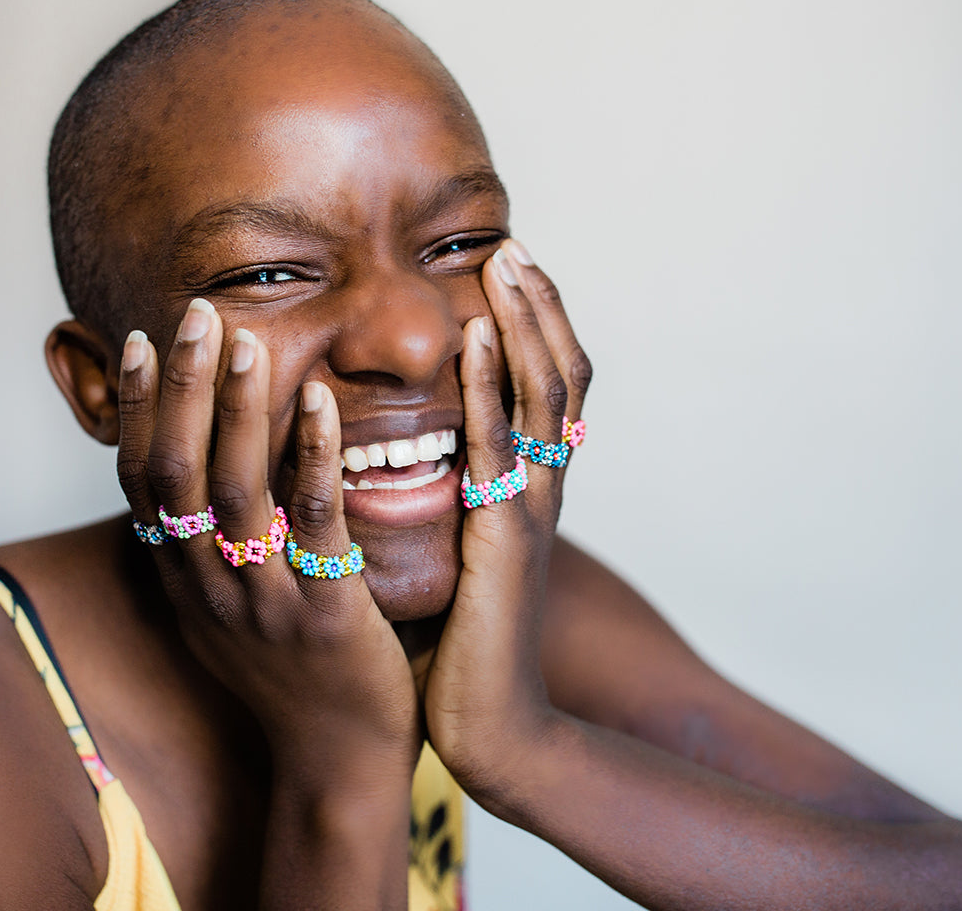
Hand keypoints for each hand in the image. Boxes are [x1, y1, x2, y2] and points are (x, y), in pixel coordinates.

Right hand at [114, 301, 419, 777]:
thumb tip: (179, 487)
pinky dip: (312, 458)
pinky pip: (313, 524)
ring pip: (237, 490)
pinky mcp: (326, 615)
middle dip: (179, 388)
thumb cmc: (291, 675)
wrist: (339, 761)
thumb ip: (204, 547)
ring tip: (245, 337)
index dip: (134, 410)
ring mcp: (264, 602)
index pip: (141, 481)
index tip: (136, 339)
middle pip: (177, 472)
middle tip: (194, 312)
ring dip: (238, 407)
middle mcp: (210, 586)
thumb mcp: (224, 612)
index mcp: (186, 580)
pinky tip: (321, 402)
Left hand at [421, 239, 592, 793]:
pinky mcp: (504, 534)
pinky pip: (502, 443)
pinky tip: (479, 335)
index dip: (536, 325)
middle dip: (539, 304)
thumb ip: (445, 499)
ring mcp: (530, 506)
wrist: (490, 720)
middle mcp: (541, 486)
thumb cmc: (462, 640)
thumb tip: (401, 452)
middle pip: (560, 372)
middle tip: (512, 241)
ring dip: (526, 321)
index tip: (506, 265)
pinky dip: (494, 382)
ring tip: (502, 260)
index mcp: (528, 488)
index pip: (546, 386)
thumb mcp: (456, 551)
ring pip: (544, 392)